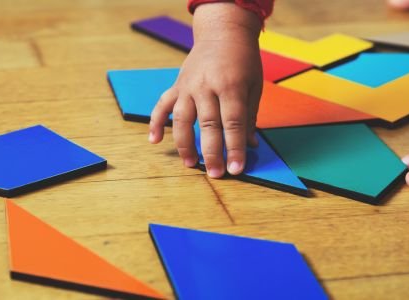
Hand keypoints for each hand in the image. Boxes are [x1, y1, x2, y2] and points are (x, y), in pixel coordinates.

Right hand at [149, 3, 262, 177]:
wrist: (222, 33)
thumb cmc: (243, 61)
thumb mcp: (254, 86)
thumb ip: (249, 116)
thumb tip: (249, 146)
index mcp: (231, 85)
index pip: (232, 122)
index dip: (235, 147)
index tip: (237, 168)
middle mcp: (206, 86)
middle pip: (208, 125)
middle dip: (212, 152)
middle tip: (217, 174)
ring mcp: (188, 86)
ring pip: (183, 119)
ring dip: (185, 144)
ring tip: (190, 165)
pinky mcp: (177, 86)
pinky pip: (162, 106)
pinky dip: (156, 123)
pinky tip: (154, 141)